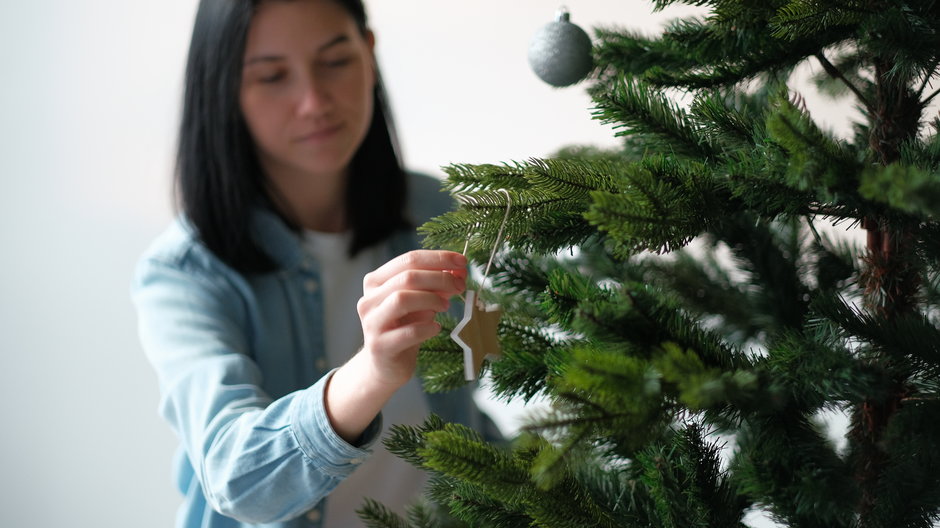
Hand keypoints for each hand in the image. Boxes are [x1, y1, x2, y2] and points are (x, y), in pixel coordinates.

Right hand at [325, 250, 465, 442]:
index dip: (438, 258)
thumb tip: (460, 271)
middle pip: (407, 277)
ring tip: (445, 306)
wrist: (386, 364)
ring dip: (431, 299)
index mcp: (377, 281)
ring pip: (402, 299)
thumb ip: (438, 285)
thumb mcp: (422, 301)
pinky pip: (407, 332)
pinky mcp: (379, 346)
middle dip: (440, 278)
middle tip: (460, 286)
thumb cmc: (405, 326)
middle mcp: (369, 299)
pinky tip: (436, 327)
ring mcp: (372, 322)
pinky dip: (427, 327)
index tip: (462, 262)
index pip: (409, 259)